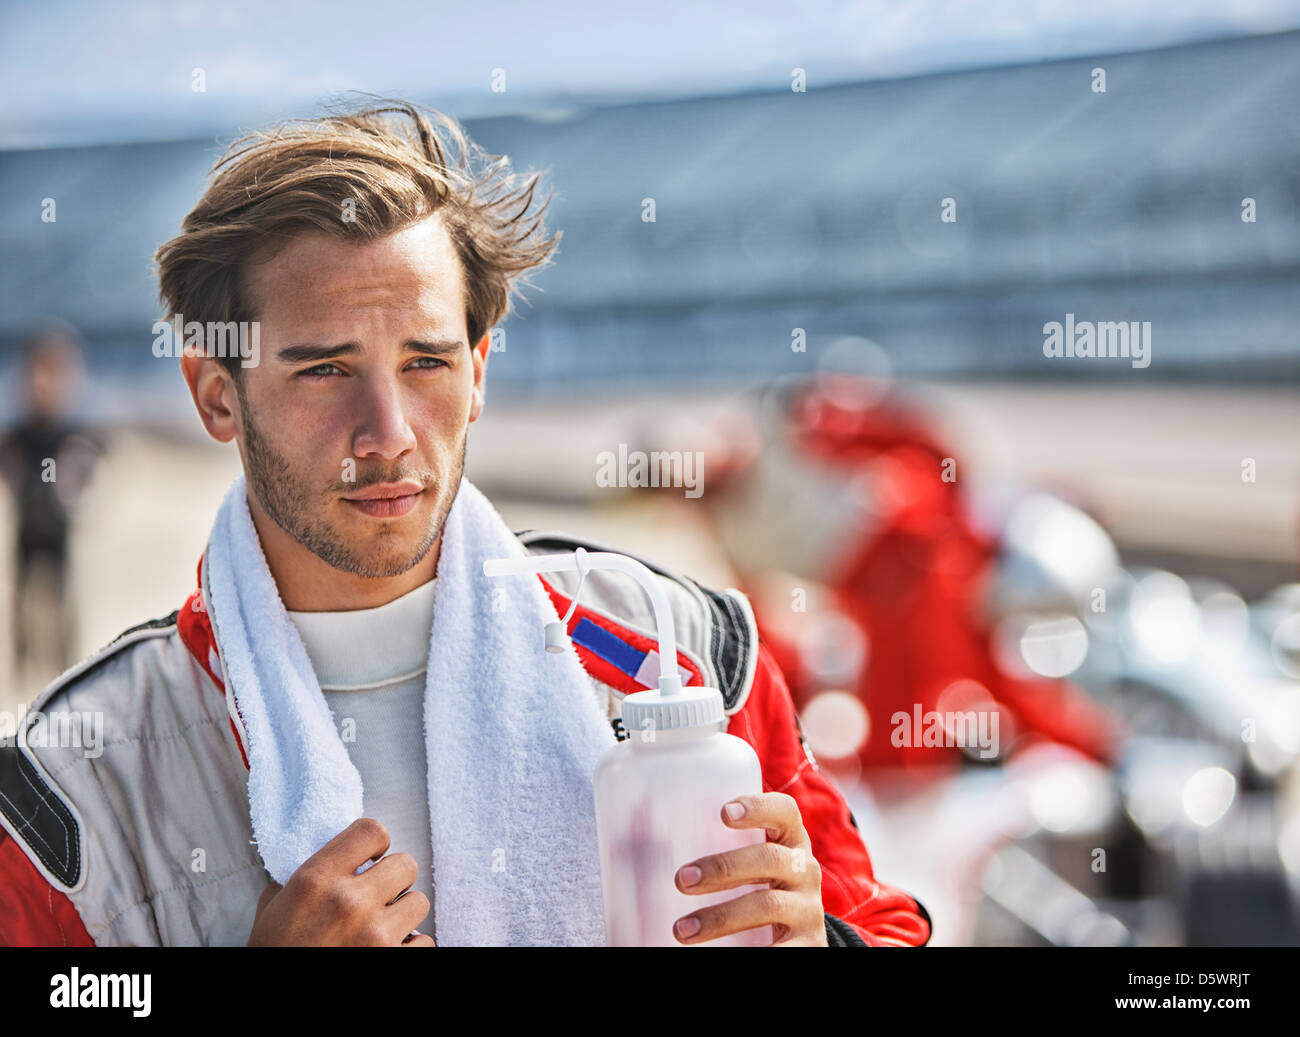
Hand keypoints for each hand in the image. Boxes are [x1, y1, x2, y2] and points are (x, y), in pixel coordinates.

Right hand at [246, 817, 434, 945]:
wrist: (275, 1001)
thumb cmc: (273, 951)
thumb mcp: (274, 906)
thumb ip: (305, 875)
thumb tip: (333, 857)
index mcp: (317, 879)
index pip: (371, 831)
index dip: (376, 843)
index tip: (372, 857)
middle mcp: (349, 902)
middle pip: (406, 864)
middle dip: (394, 880)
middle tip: (378, 896)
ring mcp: (374, 935)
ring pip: (419, 902)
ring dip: (403, 914)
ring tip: (382, 925)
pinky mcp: (391, 961)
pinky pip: (424, 941)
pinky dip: (410, 946)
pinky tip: (390, 949)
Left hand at [673, 792, 828, 946]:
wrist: (801, 939)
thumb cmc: (761, 889)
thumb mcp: (751, 868)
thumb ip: (718, 852)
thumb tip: (637, 850)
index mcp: (790, 842)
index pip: (784, 812)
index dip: (758, 807)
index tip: (724, 813)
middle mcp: (804, 870)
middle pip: (769, 859)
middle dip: (722, 868)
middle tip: (681, 880)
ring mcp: (808, 908)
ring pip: (768, 905)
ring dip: (720, 917)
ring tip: (681, 931)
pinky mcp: (809, 944)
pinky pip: (782, 949)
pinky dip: (755, 951)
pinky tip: (721, 955)